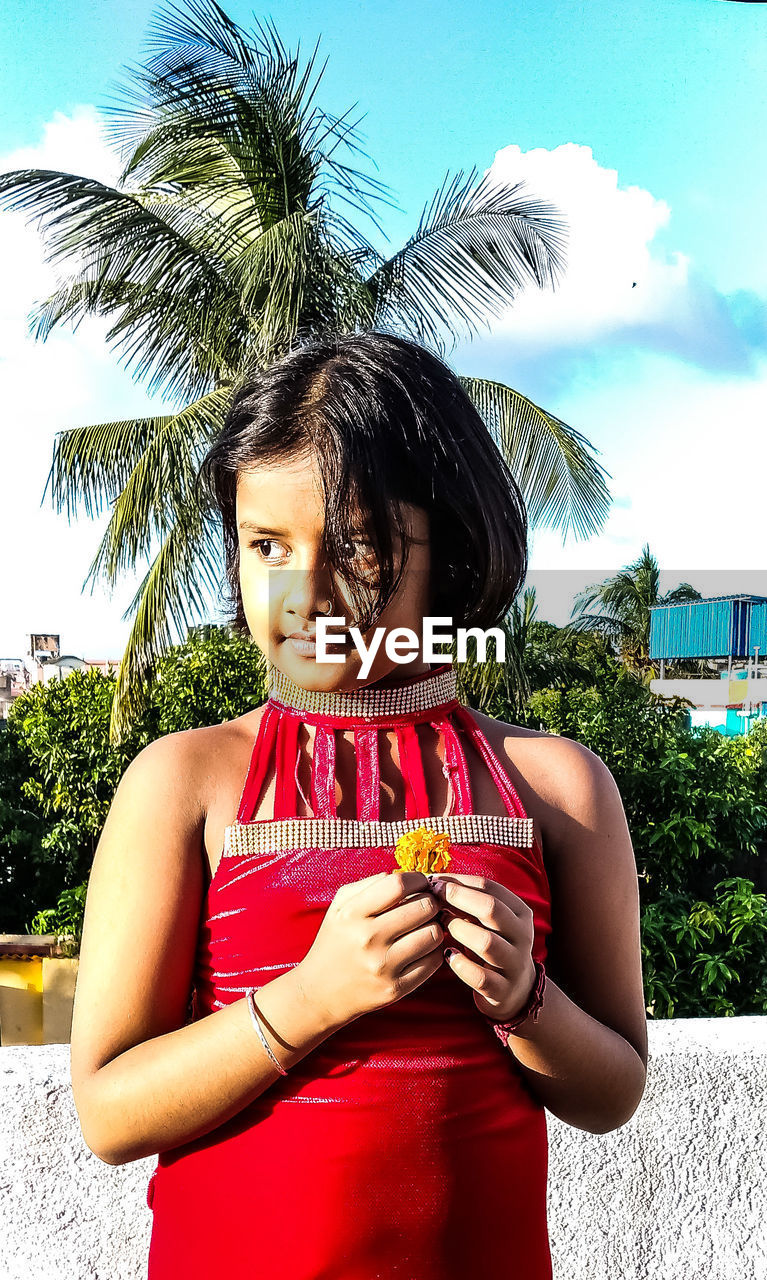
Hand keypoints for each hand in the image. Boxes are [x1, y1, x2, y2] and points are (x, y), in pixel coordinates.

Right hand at [296, 870, 443, 1030]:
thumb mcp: (340, 907)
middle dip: (430, 903)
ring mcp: (382, 966)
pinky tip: (421, 949)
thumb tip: (403, 876)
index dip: (417, 879)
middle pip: (423, 907)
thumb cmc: (335, 942)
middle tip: (426, 906)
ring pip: (433, 934)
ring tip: (424, 928)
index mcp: (352, 914)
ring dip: (434, 927)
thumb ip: (368, 884)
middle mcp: (367, 939)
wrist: (319, 993)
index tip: (421, 884)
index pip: (398, 884)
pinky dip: (433, 952)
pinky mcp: (395, 989)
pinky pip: (433, 962)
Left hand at [430, 873, 536, 1021]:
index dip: (459, 881)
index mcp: (520, 913)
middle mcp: (522, 936)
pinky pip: (480, 976)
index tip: (434, 881)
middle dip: (458, 899)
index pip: (490, 888)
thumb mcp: (489, 921)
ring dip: (458, 929)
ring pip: (486, 942)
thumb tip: (434, 880)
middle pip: (491, 909)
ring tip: (441, 924)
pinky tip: (447, 954)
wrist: (516, 991)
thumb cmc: (493, 944)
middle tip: (434, 897)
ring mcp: (514, 964)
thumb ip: (468, 902)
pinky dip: (460, 964)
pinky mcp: (502, 990)